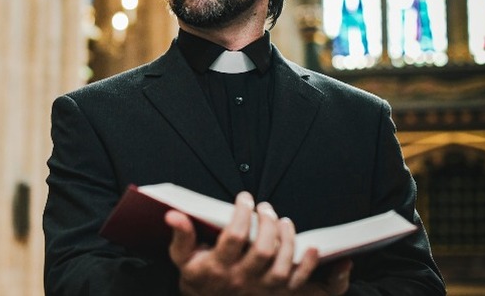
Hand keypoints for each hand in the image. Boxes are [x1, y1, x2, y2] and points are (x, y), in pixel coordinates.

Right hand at [165, 191, 351, 295]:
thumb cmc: (197, 274)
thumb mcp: (182, 256)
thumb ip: (181, 235)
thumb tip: (174, 214)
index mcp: (218, 267)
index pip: (233, 237)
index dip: (241, 214)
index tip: (244, 198)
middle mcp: (241, 279)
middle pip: (262, 251)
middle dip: (267, 224)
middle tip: (265, 207)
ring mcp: (260, 289)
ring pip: (281, 266)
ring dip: (287, 240)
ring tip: (283, 220)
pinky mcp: (275, 294)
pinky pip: (297, 282)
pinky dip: (308, 265)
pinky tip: (311, 246)